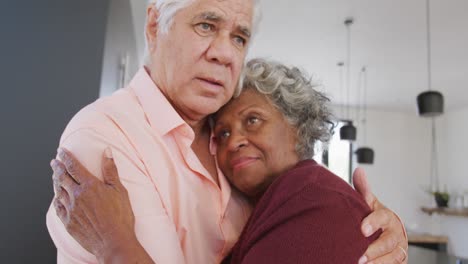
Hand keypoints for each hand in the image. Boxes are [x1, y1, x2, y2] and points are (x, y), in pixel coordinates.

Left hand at [51, 147, 150, 262]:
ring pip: (58, 192)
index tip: (61, 151)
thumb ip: (111, 170)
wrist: (114, 242)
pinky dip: (56, 199)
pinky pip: (58, 208)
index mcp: (89, 186)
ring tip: (55, 176)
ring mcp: (71, 210)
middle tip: (54, 161)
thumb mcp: (120, 190)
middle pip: (62, 178)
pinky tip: (57, 197)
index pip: (74, 167)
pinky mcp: (69, 223)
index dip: (66, 157)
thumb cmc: (120, 216)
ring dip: (55, 182)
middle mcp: (77, 196)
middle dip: (57, 168)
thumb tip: (107, 151)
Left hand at [353, 168, 407, 263]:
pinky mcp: (399, 262)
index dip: (373, 222)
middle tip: (359, 256)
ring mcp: (399, 250)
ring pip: (392, 258)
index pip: (383, 218)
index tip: (362, 229)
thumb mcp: (370, 205)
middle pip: (389, 242)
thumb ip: (364, 191)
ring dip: (377, 262)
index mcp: (388, 217)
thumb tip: (358, 171)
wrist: (391, 235)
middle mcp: (397, 234)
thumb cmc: (377, 219)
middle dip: (374, 250)